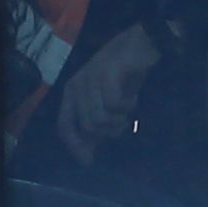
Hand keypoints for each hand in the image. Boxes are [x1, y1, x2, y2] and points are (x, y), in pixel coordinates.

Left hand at [53, 20, 167, 157]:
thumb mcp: (107, 104)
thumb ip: (95, 127)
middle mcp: (76, 85)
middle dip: (109, 130)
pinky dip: (127, 106)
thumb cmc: (125, 76)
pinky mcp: (106, 72)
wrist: (143, 44)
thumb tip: (86, 156)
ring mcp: (90, 78)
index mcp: (72, 93)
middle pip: (87, 127)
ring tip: (127, 108)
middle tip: (123, 120)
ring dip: (119, 119)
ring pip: (99, 118)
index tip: (88, 162)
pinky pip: (113, 104)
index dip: (74, 145)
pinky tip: (132, 98)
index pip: (64, 126)